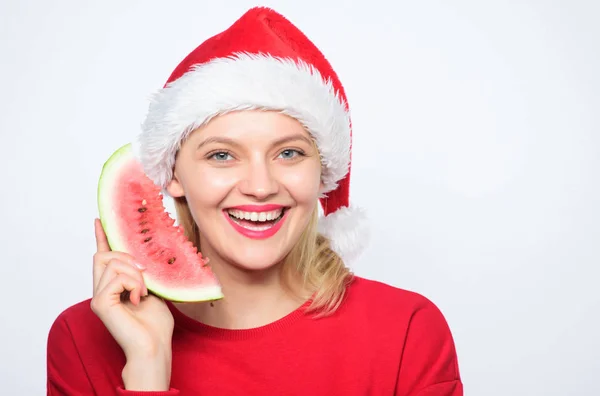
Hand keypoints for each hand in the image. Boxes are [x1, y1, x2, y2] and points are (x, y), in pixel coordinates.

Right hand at [90, 218, 173, 389]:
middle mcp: (101, 289)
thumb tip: (143, 253)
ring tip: (143, 293)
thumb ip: (143, 272)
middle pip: (104, 254)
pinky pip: (117, 277)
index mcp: (114, 285)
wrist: (154, 346)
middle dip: (127, 258)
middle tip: (144, 277)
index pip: (104, 256)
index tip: (99, 220)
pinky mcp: (99, 302)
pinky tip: (138, 299)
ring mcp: (98, 296)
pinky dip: (133, 284)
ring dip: (135, 274)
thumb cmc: (155, 324)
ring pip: (112, 263)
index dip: (102, 237)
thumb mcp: (154, 288)